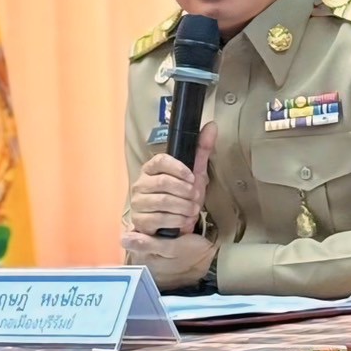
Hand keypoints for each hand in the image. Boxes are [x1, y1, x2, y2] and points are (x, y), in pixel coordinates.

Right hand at [121, 123, 216, 288]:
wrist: (176, 225)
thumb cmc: (183, 197)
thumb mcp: (196, 173)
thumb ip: (202, 150)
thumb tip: (212, 125)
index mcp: (152, 169)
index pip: (160, 160)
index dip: (178, 168)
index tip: (193, 177)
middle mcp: (140, 184)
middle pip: (163, 183)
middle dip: (185, 192)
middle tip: (196, 198)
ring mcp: (138, 202)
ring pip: (162, 201)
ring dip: (183, 207)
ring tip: (192, 210)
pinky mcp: (139, 221)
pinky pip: (159, 218)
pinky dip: (177, 220)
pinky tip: (184, 221)